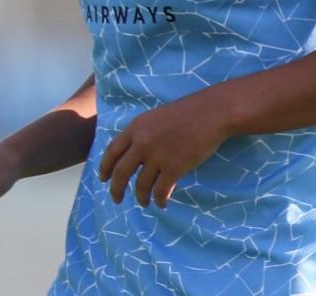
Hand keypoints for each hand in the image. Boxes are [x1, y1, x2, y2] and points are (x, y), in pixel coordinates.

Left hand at [99, 94, 228, 208]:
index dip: (105, 167)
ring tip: (144, 203)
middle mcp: (142, 142)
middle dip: (116, 189)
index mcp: (136, 127)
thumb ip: (143, 132)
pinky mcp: (174, 168)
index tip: (103, 179)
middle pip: (121, 172)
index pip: (112, 151)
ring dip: (141, 197)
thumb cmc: (189, 112)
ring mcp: (157, 156)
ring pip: (141, 185)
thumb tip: (134, 152)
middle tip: (116, 199)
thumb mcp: (157, 117)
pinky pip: (161, 191)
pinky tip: (162, 204)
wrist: (212, 113)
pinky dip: (159, 200)